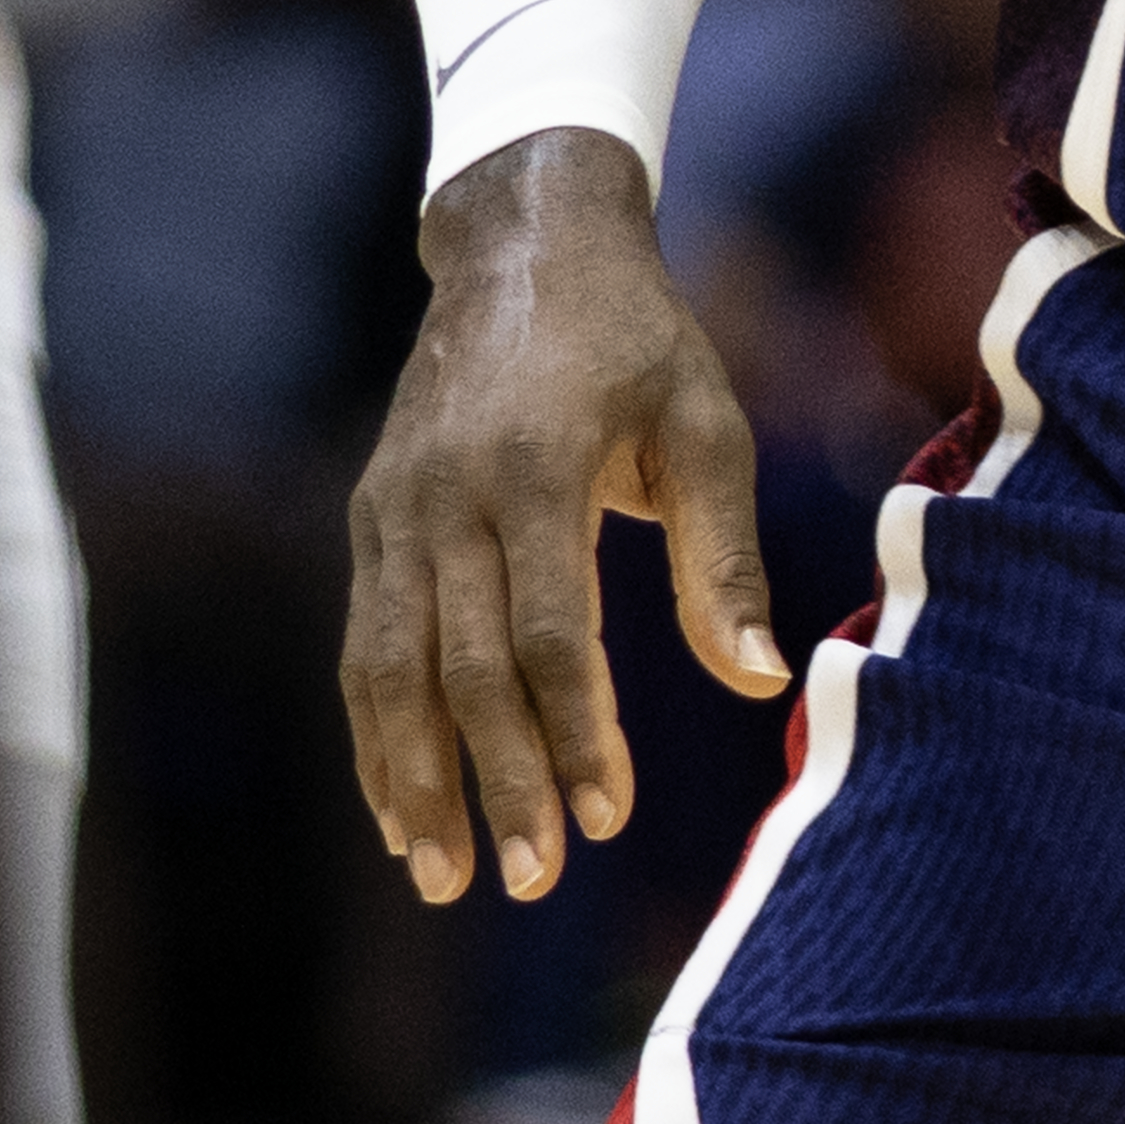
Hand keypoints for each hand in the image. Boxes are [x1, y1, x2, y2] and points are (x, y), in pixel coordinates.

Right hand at [341, 126, 781, 905]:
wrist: (524, 243)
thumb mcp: (705, 422)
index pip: (547, 637)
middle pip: (463, 672)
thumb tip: (759, 680)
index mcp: (536, 469)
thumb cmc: (639, 341)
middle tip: (531, 879)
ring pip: (390, 672)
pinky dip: (375, 733)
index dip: (576, 734)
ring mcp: (394, 510)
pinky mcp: (370, 518)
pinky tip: (401, 804)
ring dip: (415, 781)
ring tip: (446, 876)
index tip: (609, 818)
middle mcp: (448, 497)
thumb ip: (725, 557)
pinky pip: (365, 644)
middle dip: (498, 784)